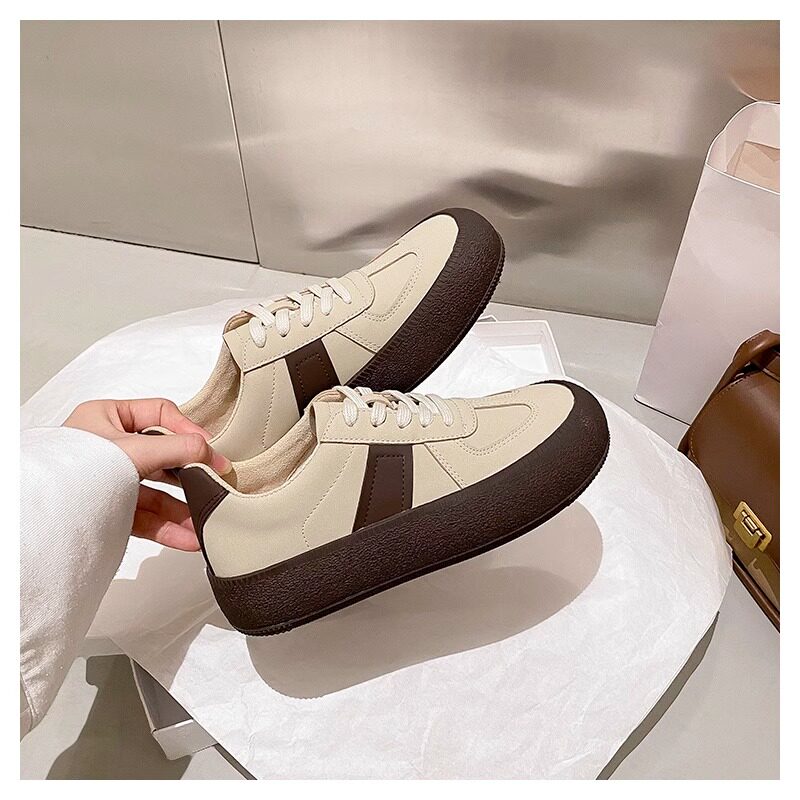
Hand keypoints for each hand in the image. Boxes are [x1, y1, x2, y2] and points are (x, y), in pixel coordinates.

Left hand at [64, 398, 230, 550]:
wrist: (38, 519)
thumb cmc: (72, 471)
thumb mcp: (132, 451)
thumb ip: (176, 448)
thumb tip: (211, 452)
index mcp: (106, 418)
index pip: (160, 414)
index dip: (187, 430)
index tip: (209, 449)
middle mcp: (108, 448)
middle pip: (163, 457)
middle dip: (190, 476)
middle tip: (216, 483)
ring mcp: (109, 481)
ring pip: (156, 492)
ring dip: (183, 508)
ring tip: (206, 521)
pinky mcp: (108, 511)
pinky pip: (145, 517)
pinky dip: (168, 528)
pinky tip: (189, 538)